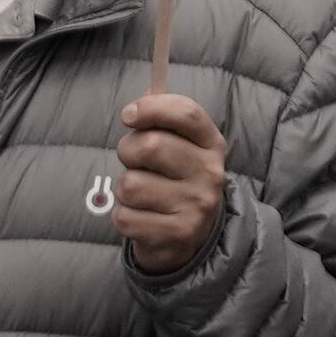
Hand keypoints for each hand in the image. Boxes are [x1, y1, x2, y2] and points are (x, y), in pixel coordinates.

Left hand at [113, 89, 224, 275]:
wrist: (190, 235)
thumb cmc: (174, 177)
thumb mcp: (178, 143)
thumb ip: (159, 117)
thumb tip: (139, 102)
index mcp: (211, 144)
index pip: (186, 112)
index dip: (151, 107)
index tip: (128, 116)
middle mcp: (210, 174)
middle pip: (150, 145)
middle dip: (128, 151)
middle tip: (134, 162)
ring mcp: (197, 207)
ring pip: (130, 184)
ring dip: (124, 188)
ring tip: (142, 194)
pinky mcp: (178, 234)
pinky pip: (124, 216)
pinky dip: (124, 217)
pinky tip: (143, 218)